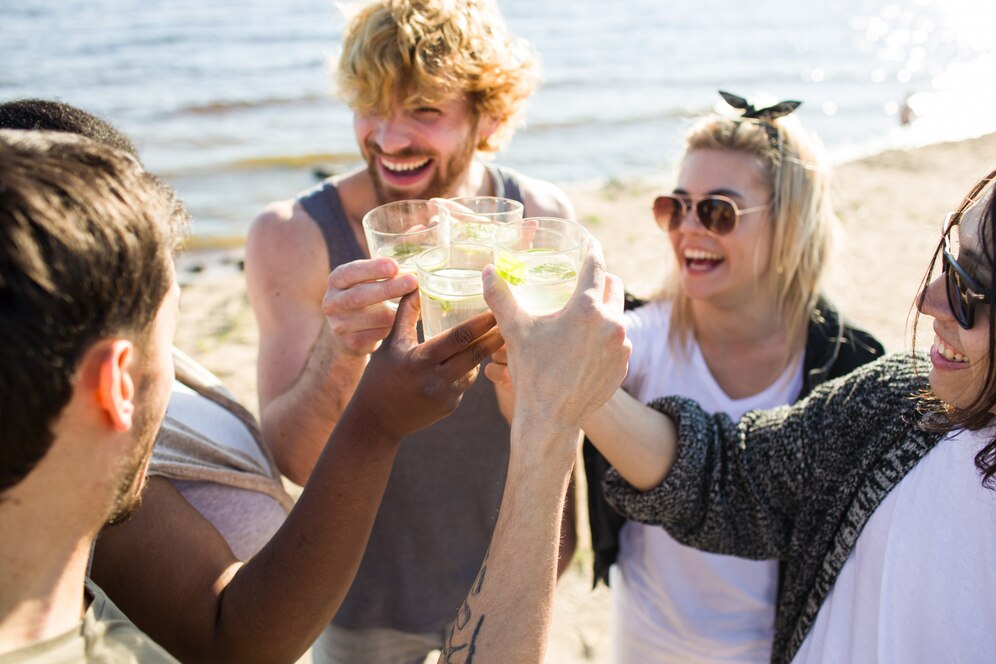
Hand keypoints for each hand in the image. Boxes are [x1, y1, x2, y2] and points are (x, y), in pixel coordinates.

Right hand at [321, 257, 416, 354]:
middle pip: (360, 296)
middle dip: (389, 288)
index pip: (351, 271)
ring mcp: (339, 325)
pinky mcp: (351, 343)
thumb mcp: (366, 282)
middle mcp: (332, 302)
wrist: (347, 334)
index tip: (394, 266)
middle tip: (413, 281)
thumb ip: (384, 275)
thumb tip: (417, 271)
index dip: (373, 268)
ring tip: (412, 304)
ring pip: (375, 317)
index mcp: (336, 280)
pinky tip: (400, 322)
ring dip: (397, 311)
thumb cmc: (365, 299)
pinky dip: (393, 327)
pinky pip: (379, 333)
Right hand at [350, 291, 503, 439]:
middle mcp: (436, 380)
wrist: (376, 420)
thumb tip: (415, 284)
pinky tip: (474, 356)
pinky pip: (466, 382)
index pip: (458, 338)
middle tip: (511, 320)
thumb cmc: (380, 376)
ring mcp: (446, 396)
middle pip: (474, 354)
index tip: (497, 309)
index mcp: (420, 360)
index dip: (480, 323)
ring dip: (485, 352)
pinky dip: (470, 368)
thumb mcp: (391, 343)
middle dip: (494, 336)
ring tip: (499, 334)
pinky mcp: (451, 407)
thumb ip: (405, 314)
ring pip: (473, 368)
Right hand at [483, 238, 630, 427]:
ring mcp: (622, 346)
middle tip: (582, 281)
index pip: (596, 265)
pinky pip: (619, 342)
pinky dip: (605, 338)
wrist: (550, 419)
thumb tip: (488, 270)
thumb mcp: (514, 330)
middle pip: (613, 286)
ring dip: (602, 311)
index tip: (589, 243)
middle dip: (600, 280)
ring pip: (617, 316)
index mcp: (587, 308)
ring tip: (580, 319)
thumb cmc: (531, 372)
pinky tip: (586, 347)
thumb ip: (501, 296)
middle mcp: (612, 323)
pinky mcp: (623, 365)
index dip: (592, 250)